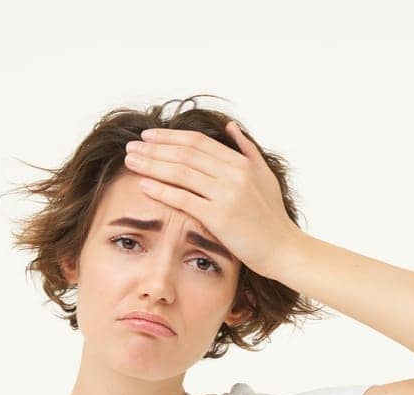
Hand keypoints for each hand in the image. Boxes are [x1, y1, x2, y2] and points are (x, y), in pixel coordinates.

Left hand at [121, 120, 302, 278]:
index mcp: (241, 162)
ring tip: (130, 162)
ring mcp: (227, 194)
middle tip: (130, 147)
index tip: (148, 136)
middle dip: (154, 148)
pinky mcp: (220, 217)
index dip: (170, 137)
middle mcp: (234, 173)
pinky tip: (143, 185)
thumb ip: (246, 149)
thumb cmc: (272, 217)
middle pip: (185, 153)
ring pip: (181, 172)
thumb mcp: (264, 176)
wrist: (284, 249)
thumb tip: (230, 126)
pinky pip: (184, 198)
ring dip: (152, 164)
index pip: (198, 142)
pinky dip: (162, 190)